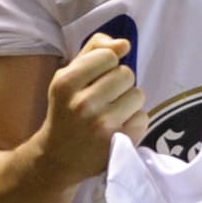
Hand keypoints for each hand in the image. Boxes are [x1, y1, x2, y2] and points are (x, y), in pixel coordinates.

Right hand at [39, 34, 147, 182]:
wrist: (58, 158)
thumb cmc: (67, 109)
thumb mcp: (69, 75)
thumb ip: (94, 50)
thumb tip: (124, 44)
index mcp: (66, 83)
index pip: (108, 55)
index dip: (107, 64)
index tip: (96, 78)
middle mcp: (83, 103)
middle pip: (126, 74)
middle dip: (119, 83)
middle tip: (105, 97)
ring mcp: (102, 125)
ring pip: (138, 94)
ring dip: (129, 102)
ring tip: (111, 112)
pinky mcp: (119, 142)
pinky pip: (143, 117)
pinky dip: (134, 121)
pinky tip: (118, 128)